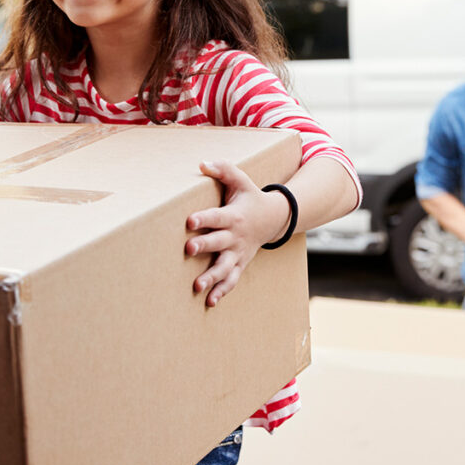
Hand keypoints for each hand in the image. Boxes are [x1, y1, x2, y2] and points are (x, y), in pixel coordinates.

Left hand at [185, 160, 291, 306]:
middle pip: (218, 242)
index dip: (204, 218)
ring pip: (225, 267)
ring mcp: (238, 253)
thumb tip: (202, 163)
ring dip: (212, 277)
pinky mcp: (239, 263)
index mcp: (233, 216)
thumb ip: (223, 169)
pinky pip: (232, 280)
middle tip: (189, 249)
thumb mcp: (241, 180)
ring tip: (197, 286)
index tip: (189, 221)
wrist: (275, 218)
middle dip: (204, 246)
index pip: (217, 217)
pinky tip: (209, 302)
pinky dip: (222, 291)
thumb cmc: (250, 198)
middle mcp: (235, 236)